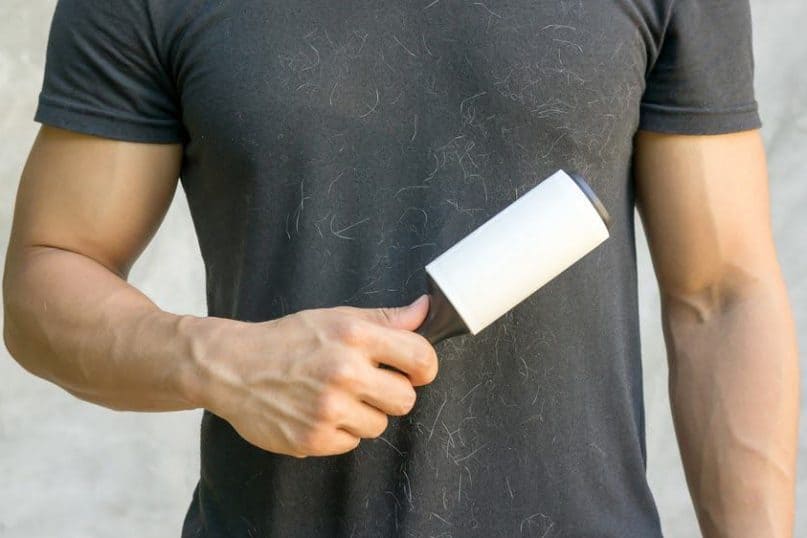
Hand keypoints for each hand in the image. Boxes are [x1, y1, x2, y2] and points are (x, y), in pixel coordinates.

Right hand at [192, 295, 436, 457]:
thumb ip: (385, 319)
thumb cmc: (287, 340)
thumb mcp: (336, 318)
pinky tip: (317, 412)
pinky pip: (351, 443)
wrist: (233, 367)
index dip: (424, 367)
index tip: (413, 370)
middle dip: (390, 394)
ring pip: (379, 425)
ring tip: (334, 397)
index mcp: (354, 336)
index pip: (421, 358)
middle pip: (406, 400)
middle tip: (366, 384)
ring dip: (363, 415)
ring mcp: (328, 409)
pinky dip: (338, 432)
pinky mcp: (314, 439)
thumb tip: (425, 311)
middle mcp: (344, 372)